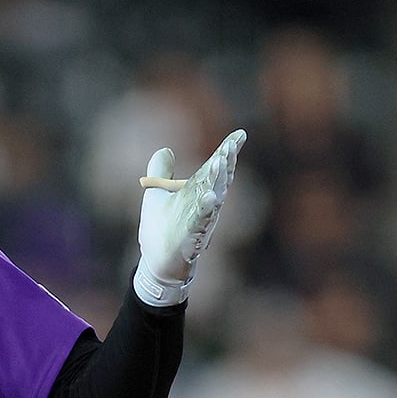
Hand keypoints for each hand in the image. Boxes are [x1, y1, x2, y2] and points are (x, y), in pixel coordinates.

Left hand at [134, 130, 245, 307]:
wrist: (157, 263)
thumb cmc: (162, 230)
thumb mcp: (157, 194)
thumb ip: (161, 172)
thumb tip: (165, 150)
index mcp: (199, 194)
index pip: (215, 170)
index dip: (228, 152)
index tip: (239, 134)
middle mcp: (205, 206)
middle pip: (219, 180)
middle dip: (226, 161)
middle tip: (233, 143)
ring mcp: (199, 221)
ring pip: (213, 196)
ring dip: (218, 179)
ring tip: (222, 159)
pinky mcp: (190, 236)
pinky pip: (200, 220)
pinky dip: (205, 208)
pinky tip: (210, 196)